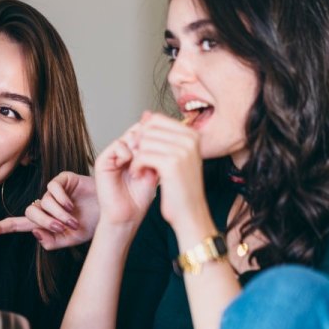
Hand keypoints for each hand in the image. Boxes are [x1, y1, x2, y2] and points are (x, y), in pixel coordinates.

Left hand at [0, 171, 97, 249]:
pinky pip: (51, 189)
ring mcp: (54, 192)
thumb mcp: (70, 240)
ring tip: (72, 219)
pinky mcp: (62, 180)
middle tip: (62, 227)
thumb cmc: (92, 225)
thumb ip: (52, 242)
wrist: (110, 212)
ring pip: (42, 202)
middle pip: (30, 213)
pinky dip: (60, 199)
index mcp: (45, 221)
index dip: (2, 227)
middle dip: (44, 222)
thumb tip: (35, 233)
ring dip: (57, 214)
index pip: (19, 224)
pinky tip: (71, 204)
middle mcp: (46, 206)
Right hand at [92, 121, 157, 227]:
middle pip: (138, 131)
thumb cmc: (140, 199)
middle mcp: (123, 152)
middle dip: (149, 139)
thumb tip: (167, 134)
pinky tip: (133, 167)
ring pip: (129, 137)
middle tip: (155, 152)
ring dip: (140, 147)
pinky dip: (127, 153)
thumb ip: (157, 153)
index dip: (156, 136)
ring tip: (144, 162)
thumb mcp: (155, 172)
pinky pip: (117, 146)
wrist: (127, 216)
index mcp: (135, 153)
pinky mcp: (103, 161)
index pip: (146, 133)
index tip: (165, 145)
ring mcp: (112, 156)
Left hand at [129, 112, 208, 233]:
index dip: (143, 134)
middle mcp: (190, 139)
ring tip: (139, 169)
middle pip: (148, 129)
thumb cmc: (181, 188)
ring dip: (136, 157)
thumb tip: (145, 114)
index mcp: (192, 135)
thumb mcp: (176, 157)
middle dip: (139, 144)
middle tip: (139, 161)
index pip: (157, 119)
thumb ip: (162, 135)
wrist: (190, 213)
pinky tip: (139, 175)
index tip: (143, 150)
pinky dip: (136, 166)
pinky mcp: (171, 164)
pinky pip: (142, 155)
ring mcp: (182, 150)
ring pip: (144, 142)